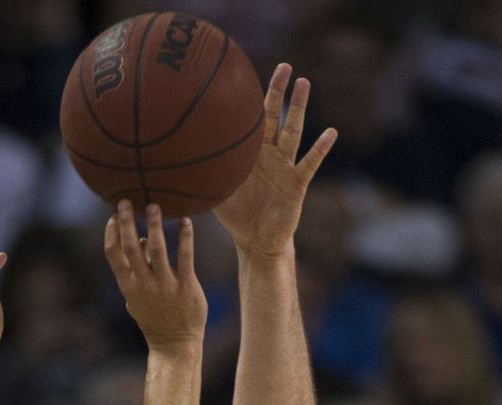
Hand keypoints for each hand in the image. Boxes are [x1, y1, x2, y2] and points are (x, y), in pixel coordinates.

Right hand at [104, 202, 206, 351]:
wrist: (175, 345)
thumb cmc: (155, 319)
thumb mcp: (137, 298)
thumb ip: (136, 271)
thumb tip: (140, 240)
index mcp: (129, 286)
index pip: (114, 255)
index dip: (111, 234)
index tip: (113, 216)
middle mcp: (144, 284)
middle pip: (131, 247)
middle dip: (127, 222)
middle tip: (127, 200)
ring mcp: (165, 286)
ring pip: (157, 249)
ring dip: (154, 225)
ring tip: (154, 205)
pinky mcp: (186, 287)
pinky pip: (185, 257)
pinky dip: (185, 237)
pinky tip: (186, 221)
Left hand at [215, 64, 335, 257]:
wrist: (256, 241)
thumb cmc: (236, 216)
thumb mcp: (215, 192)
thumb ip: (200, 175)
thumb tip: (170, 162)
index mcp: (251, 153)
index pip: (251, 120)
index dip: (251, 99)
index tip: (248, 74)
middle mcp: (270, 154)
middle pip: (275, 116)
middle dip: (279, 91)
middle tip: (284, 66)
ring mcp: (285, 166)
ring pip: (293, 131)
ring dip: (299, 107)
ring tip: (304, 83)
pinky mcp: (297, 183)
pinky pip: (309, 163)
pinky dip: (320, 148)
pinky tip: (330, 133)